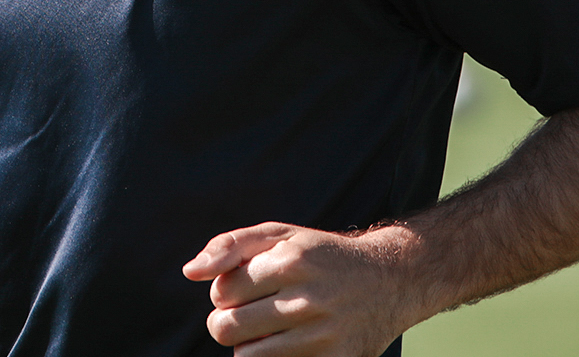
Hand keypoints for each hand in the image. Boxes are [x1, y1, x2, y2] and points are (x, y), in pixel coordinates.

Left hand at [182, 222, 412, 355]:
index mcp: (289, 262)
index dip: (224, 291)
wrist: (389, 279)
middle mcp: (307, 300)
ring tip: (269, 328)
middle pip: (227, 329)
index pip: (221, 292)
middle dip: (228, 321)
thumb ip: (228, 245)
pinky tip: (287, 343)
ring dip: (250, 345)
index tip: (244, 287)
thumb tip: (190, 272)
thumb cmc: (320, 254)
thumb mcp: (278, 234)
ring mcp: (323, 336)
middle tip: (248, 312)